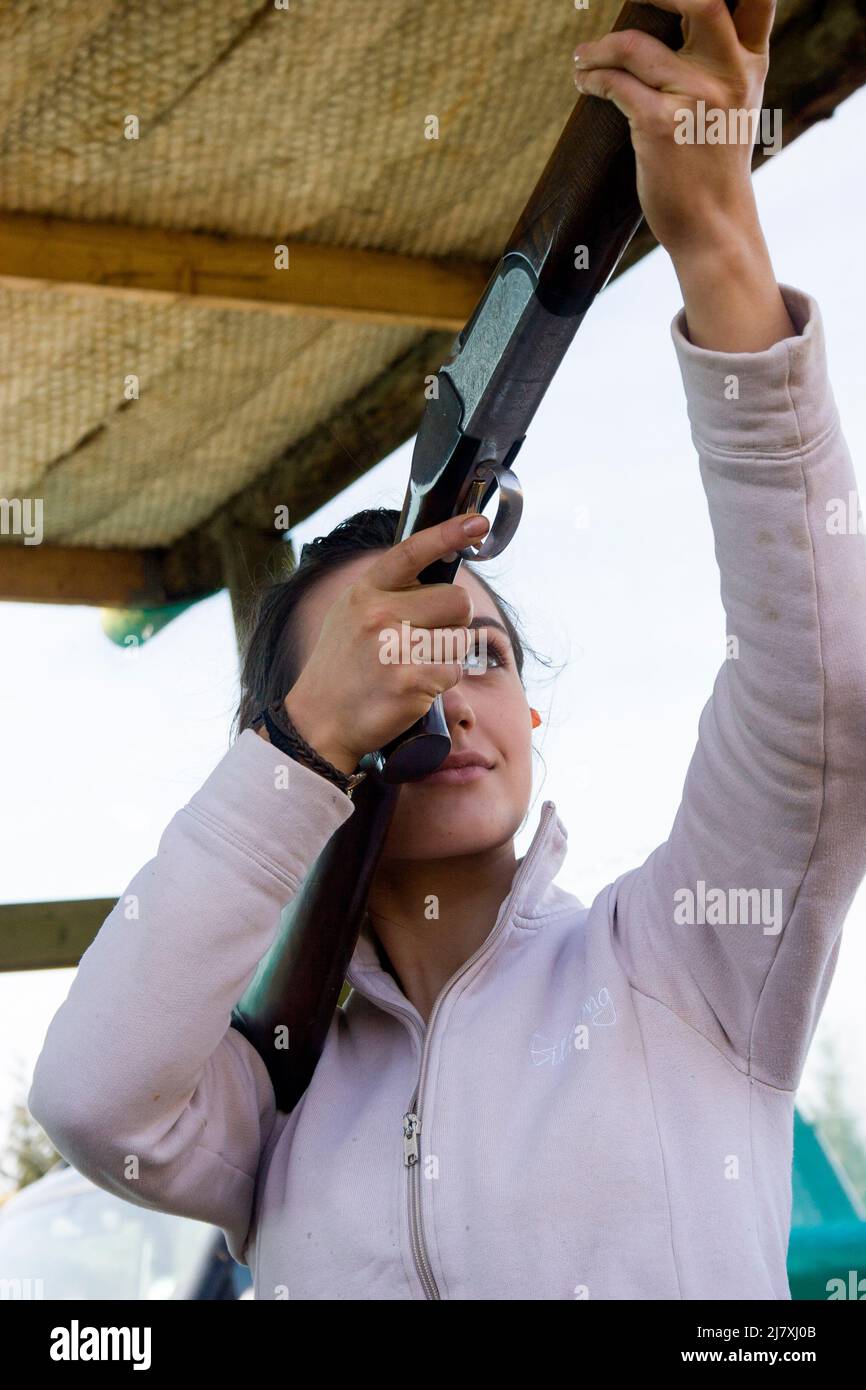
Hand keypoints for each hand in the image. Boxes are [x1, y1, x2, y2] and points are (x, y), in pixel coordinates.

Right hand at [278, 512, 489, 772]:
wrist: (319, 721)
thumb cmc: (343, 667)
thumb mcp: (351, 614)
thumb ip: (387, 592)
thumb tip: (439, 561)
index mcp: (365, 591)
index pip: (412, 551)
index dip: (448, 533)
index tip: (477, 522)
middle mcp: (379, 614)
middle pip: (456, 600)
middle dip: (452, 620)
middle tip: (425, 639)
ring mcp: (395, 647)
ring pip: (460, 638)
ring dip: (448, 654)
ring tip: (413, 666)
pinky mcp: (412, 680)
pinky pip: (455, 671)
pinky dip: (442, 682)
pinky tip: (414, 688)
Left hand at [573, 0, 773, 257]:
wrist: (714, 227)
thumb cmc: (715, 169)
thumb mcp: (736, 109)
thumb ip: (721, 66)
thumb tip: (677, 30)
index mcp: (751, 66)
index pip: (757, 2)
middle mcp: (728, 76)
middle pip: (702, 2)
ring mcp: (694, 99)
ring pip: (637, 45)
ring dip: (601, 47)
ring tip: (584, 56)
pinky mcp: (659, 127)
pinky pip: (616, 84)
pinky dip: (593, 77)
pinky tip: (583, 81)